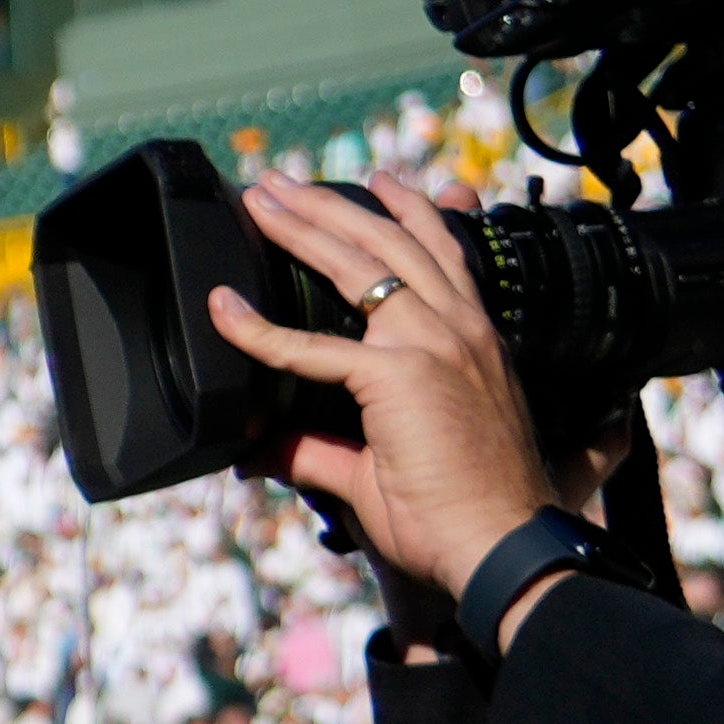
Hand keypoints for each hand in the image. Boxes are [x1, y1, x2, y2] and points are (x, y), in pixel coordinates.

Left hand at [216, 177, 599, 615]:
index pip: (443, 255)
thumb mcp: (377, 469)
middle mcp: (461, 331)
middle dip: (332, 204)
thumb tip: (254, 451)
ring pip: (363, 264)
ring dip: (304, 224)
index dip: (407, 214)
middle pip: (395, 242)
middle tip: (282, 180)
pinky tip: (222, 310)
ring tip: (260, 197)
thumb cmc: (456, 514)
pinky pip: (312, 347)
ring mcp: (435, 347)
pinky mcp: (401, 376)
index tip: (374, 186)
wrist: (500, 543)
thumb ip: (315, 450)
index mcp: (475, 341)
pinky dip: (259, 330)